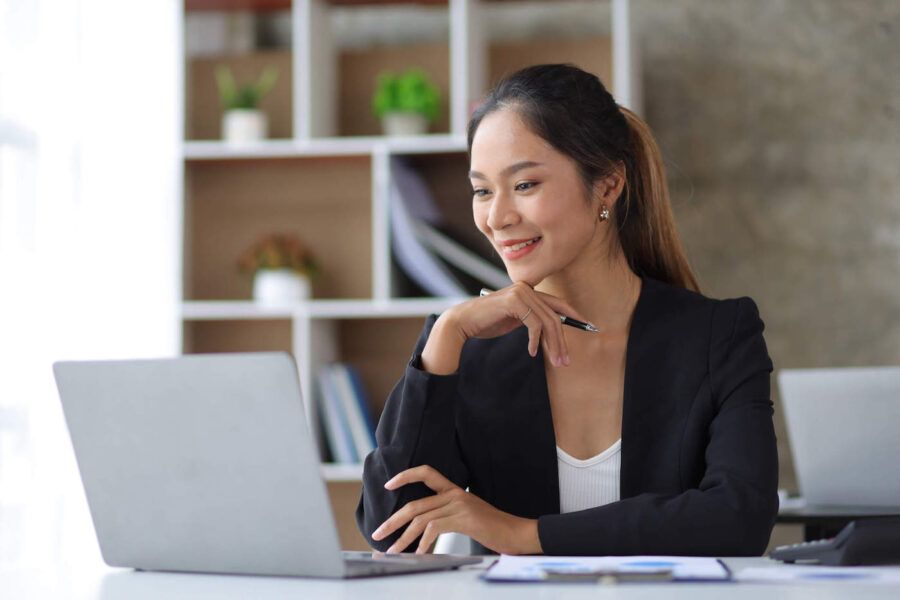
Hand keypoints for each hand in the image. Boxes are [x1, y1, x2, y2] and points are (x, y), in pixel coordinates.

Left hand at [370, 465, 540, 554]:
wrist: (518, 533)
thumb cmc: (494, 528)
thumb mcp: (469, 515)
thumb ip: (448, 515)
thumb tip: (424, 528)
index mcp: (455, 490)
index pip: (427, 472)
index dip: (406, 475)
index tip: (388, 485)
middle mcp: (455, 494)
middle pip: (415, 504)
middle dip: (393, 521)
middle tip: (378, 533)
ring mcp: (459, 505)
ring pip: (420, 518)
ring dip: (403, 537)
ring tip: (393, 551)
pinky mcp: (464, 518)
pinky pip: (434, 528)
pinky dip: (423, 542)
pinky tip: (418, 553)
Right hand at [449, 281, 592, 366]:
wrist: (463, 322)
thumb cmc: (487, 324)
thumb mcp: (515, 322)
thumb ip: (533, 321)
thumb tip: (555, 334)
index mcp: (529, 291)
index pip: (558, 304)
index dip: (575, 316)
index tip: (589, 327)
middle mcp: (527, 288)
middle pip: (555, 315)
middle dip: (563, 340)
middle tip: (565, 361)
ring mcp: (521, 293)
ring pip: (548, 321)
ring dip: (553, 345)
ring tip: (555, 362)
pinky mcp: (514, 301)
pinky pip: (534, 324)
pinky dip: (535, 341)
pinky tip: (531, 352)